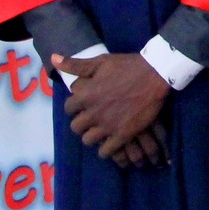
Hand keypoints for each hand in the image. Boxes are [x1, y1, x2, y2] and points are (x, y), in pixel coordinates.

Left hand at [56, 52, 172, 163]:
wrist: (154, 74)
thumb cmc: (127, 66)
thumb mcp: (100, 61)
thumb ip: (76, 64)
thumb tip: (53, 59)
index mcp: (86, 95)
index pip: (68, 109)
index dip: (74, 107)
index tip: (82, 105)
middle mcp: (93, 113)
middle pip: (76, 127)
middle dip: (81, 123)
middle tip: (91, 119)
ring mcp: (108, 125)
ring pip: (88, 140)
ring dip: (92, 136)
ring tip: (100, 131)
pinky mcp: (122, 134)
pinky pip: (106, 151)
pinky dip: (105, 149)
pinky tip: (110, 142)